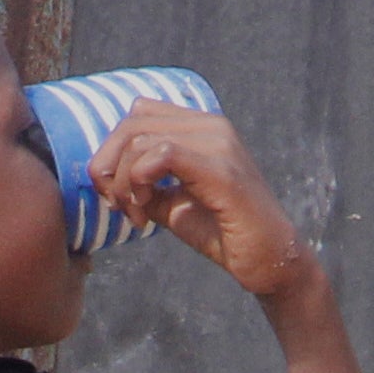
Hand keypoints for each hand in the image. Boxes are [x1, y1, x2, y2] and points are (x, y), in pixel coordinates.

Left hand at [89, 102, 318, 303]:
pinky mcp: (220, 168)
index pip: (138, 113)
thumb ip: (143, 184)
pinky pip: (160, 155)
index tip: (116, 194)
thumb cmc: (224, 233)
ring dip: (123, 184)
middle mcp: (211, 124)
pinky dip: (139, 184)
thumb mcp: (172, 205)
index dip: (113, 151)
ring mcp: (218, 142)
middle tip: (118, 207)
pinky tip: (145, 213)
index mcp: (201, 127)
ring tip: (136, 216)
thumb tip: (104, 179)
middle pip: (131, 122)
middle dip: (109, 167)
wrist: (269, 259)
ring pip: (139, 139)